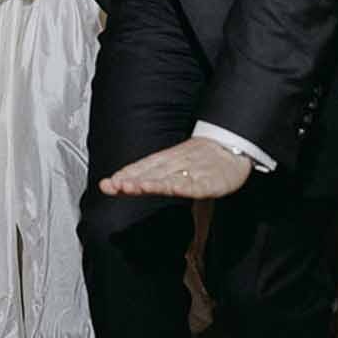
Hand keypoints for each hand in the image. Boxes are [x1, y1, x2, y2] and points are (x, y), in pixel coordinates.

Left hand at [100, 136, 253, 200]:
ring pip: (170, 178)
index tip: (107, 184)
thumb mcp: (175, 173)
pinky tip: (175, 188)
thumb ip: (153, 183)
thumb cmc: (200, 161)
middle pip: (151, 174)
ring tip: (137, 187)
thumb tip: (125, 190)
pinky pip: (196, 185)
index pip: (141, 169)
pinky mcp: (210, 181)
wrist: (230, 147)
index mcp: (164, 163)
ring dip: (153, 183)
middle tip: (115, 185)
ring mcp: (192, 172)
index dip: (125, 176)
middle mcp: (175, 166)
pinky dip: (185, 186)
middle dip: (132, 180)